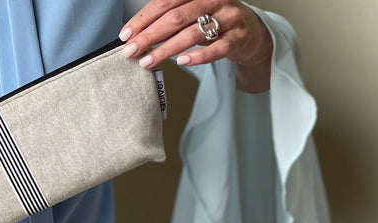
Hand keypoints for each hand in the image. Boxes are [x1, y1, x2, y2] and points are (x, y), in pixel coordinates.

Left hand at [119, 0, 272, 90]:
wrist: (252, 32)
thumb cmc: (215, 21)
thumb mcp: (193, 12)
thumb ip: (169, 18)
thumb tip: (136, 33)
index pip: (165, 2)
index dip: (143, 18)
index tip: (126, 34)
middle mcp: (214, 0)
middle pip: (176, 17)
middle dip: (149, 35)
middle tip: (131, 50)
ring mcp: (228, 18)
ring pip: (193, 33)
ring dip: (166, 49)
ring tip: (148, 61)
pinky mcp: (238, 39)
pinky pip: (217, 49)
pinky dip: (197, 56)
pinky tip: (181, 62)